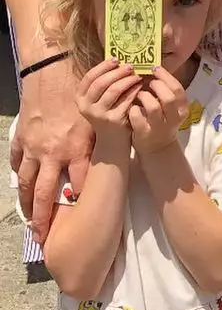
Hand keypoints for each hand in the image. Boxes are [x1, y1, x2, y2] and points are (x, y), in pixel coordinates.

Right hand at [11, 56, 94, 241]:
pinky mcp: (23, 139)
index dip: (83, 198)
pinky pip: (18, 164)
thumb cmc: (81, 91)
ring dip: (27, 205)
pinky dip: (19, 178)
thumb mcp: (97, 114)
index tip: (83, 216)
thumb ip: (105, 135)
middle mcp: (53, 151)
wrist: (52, 72)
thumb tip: (115, 154)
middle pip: (46, 192)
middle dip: (44, 217)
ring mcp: (35, 147)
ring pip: (27, 183)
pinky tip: (22, 191)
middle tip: (44, 236)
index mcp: (76, 145)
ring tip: (31, 224)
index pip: (80, 180)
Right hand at [74, 58, 142, 145]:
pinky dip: (134, 90)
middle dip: (118, 72)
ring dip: (128, 80)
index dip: (103, 66)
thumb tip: (119, 59)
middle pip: (101, 82)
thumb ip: (104, 82)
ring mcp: (99, 114)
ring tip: (137, 76)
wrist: (112, 139)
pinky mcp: (113, 120)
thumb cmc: (109, 112)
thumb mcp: (100, 98)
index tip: (116, 59)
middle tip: (130, 66)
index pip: (89, 77)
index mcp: (80, 98)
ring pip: (114, 90)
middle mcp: (86, 107)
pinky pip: (126, 100)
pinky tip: (140, 86)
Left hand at [129, 68, 189, 155]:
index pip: (177, 89)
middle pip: (168, 97)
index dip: (165, 76)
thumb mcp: (170, 107)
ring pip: (153, 107)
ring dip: (144, 96)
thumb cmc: (162, 120)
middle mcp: (174, 118)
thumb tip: (152, 68)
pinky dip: (134, 110)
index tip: (155, 68)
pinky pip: (138, 117)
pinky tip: (132, 108)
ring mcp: (159, 127)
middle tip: (147, 82)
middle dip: (156, 86)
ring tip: (139, 94)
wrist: (157, 147)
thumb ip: (165, 91)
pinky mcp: (145, 134)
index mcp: (182, 108)